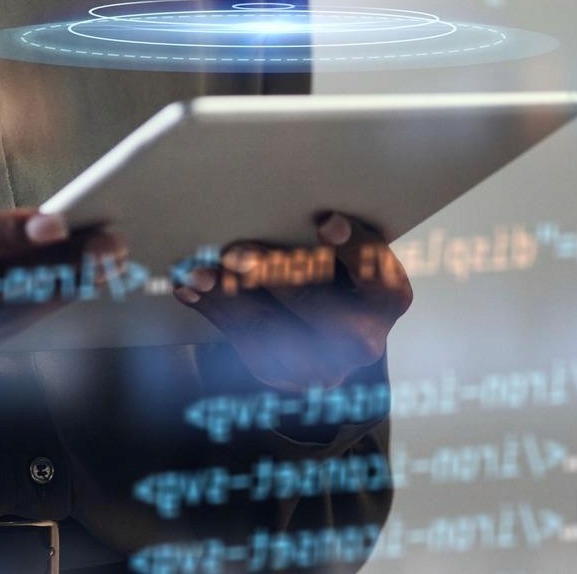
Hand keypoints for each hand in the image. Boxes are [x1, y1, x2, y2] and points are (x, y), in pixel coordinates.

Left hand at [172, 210, 410, 391]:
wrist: (327, 334)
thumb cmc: (332, 272)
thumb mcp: (342, 254)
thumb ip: (324, 235)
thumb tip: (277, 199)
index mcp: (387, 297)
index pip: (377, 273)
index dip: (354, 248)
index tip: (326, 221)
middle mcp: (363, 338)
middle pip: (316, 305)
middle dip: (271, 276)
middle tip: (234, 254)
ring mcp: (323, 366)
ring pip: (270, 329)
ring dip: (225, 297)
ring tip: (195, 273)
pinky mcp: (284, 376)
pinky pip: (242, 342)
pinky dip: (213, 311)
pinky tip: (190, 290)